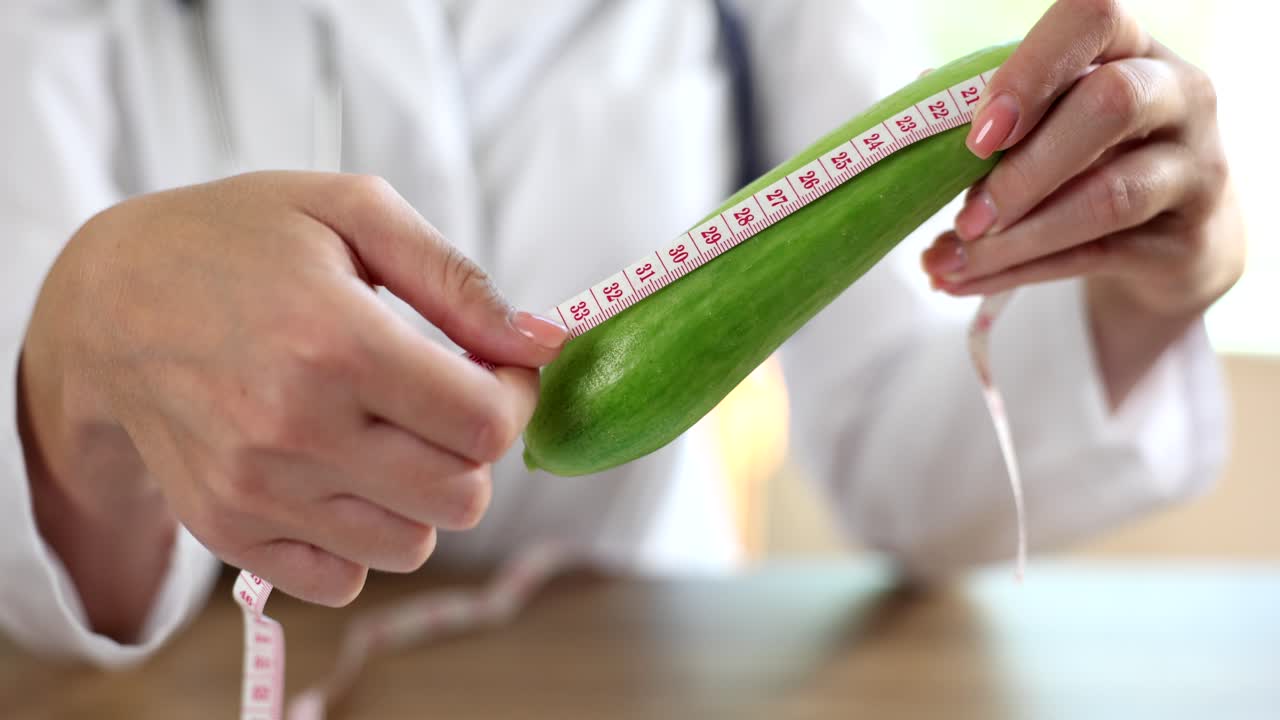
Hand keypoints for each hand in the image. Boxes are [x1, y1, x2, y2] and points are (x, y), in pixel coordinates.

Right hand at [20, 172, 567, 627]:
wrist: (108, 305)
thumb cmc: (240, 242)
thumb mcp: (352, 211)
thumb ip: (458, 279)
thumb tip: (543, 344)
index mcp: (337, 343)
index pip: (485, 425)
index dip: (516, 397)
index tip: (498, 369)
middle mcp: (295, 431)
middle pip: (462, 497)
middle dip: (476, 450)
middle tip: (445, 401)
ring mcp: (257, 492)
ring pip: (412, 546)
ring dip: (423, 496)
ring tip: (388, 433)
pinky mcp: (229, 532)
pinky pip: (344, 579)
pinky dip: (363, 537)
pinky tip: (343, 474)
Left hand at [921, 0, 1243, 403]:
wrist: (1176, 238)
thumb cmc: (1090, 160)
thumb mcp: (1052, 122)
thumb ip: (996, 116)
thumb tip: (910, 118)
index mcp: (1131, 47)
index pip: (1093, 19)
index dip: (1031, 71)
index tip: (979, 133)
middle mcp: (1177, 94)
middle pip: (1111, 104)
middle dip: (1024, 169)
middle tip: (965, 216)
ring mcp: (1193, 167)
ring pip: (1107, 196)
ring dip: (1017, 236)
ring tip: (953, 259)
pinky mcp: (1185, 239)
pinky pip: (1097, 255)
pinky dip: (1020, 272)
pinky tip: (964, 282)